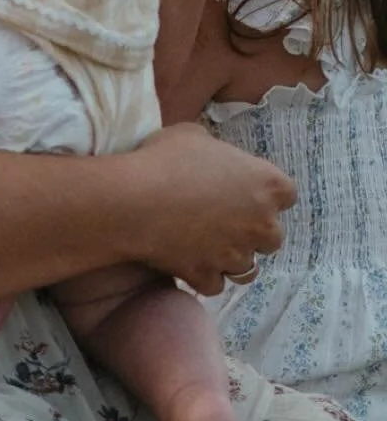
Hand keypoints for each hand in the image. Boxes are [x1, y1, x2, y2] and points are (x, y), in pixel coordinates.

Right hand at [118, 124, 294, 295]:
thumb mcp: (194, 136)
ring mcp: (236, 254)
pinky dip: (204, 276)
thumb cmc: (165, 160)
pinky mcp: (208, 276)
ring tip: (204, 246)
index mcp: (267, 184)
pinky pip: (215, 284)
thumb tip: (211, 158)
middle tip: (225, 223)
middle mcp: (260, 224)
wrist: (133, 201)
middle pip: (273, 238)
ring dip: (229, 258)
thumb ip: (216, 150)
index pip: (287, 195)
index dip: (266, 195)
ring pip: (245, 267)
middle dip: (253, 233)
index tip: (246, 193)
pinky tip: (188, 263)